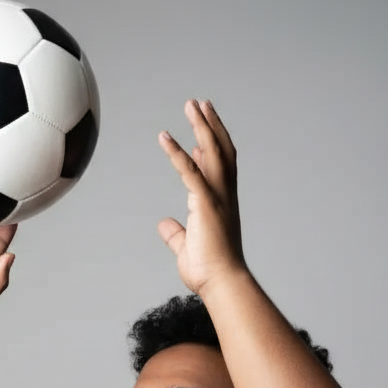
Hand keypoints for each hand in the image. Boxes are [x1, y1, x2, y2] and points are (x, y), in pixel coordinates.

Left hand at [158, 99, 246, 296]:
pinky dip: (176, 152)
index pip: (219, 168)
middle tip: (200, 104)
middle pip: (222, 151)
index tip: (202, 133)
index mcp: (221, 204)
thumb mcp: (186, 247)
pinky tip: (164, 136)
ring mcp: (217, 197)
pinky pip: (189, 171)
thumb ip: (176, 234)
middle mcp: (224, 195)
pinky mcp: (204, 203)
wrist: (222, 283)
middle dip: (211, 125)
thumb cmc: (209, 271)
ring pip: (212, 151)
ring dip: (201, 125)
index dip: (212, 148)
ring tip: (191, 104)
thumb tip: (164, 224)